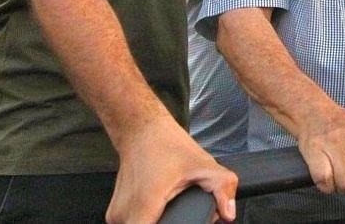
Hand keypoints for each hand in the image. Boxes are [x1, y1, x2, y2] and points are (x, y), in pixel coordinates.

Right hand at [107, 118, 237, 222]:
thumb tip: (229, 212)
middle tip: (185, 209)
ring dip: (161, 223)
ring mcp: (116, 215)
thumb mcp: (203, 164)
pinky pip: (135, 223)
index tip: (181, 219)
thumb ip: (222, 188)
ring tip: (172, 206)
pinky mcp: (116, 213)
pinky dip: (150, 219)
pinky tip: (162, 207)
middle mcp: (123, 215)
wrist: (142, 130)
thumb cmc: (166, 144)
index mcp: (144, 206)